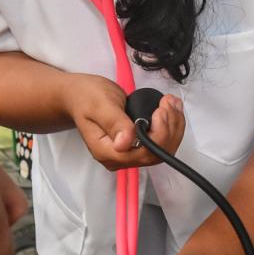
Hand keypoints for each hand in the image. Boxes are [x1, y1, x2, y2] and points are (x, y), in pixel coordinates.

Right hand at [63, 74, 184, 170]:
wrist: (80, 96)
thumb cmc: (86, 97)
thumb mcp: (99, 105)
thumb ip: (114, 123)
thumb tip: (125, 142)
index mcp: (106, 151)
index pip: (142, 153)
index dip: (158, 134)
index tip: (160, 110)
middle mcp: (118, 158)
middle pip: (155, 154)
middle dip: (169, 128)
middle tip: (169, 103)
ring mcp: (128, 154)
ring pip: (161, 150)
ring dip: (173, 126)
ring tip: (171, 103)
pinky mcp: (136, 146)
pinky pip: (159, 143)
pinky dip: (170, 126)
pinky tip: (171, 110)